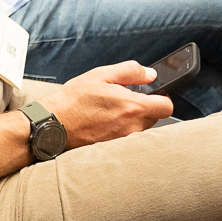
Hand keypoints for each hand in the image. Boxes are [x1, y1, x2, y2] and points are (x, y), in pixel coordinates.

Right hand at [39, 61, 172, 149]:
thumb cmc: (75, 99)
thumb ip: (130, 71)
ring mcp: (124, 141)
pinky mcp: (114, 149)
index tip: (153, 94)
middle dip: (145, 108)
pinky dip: (122, 129)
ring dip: (133, 119)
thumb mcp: (101, 75)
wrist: (55, 123)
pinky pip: (128, 138)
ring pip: (141, 128)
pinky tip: (106, 122)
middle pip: (155, 118)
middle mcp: (132, 127)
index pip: (167, 107)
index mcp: (132, 107)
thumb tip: (150, 74)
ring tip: (112, 111)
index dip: (162, 98)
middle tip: (125, 99)